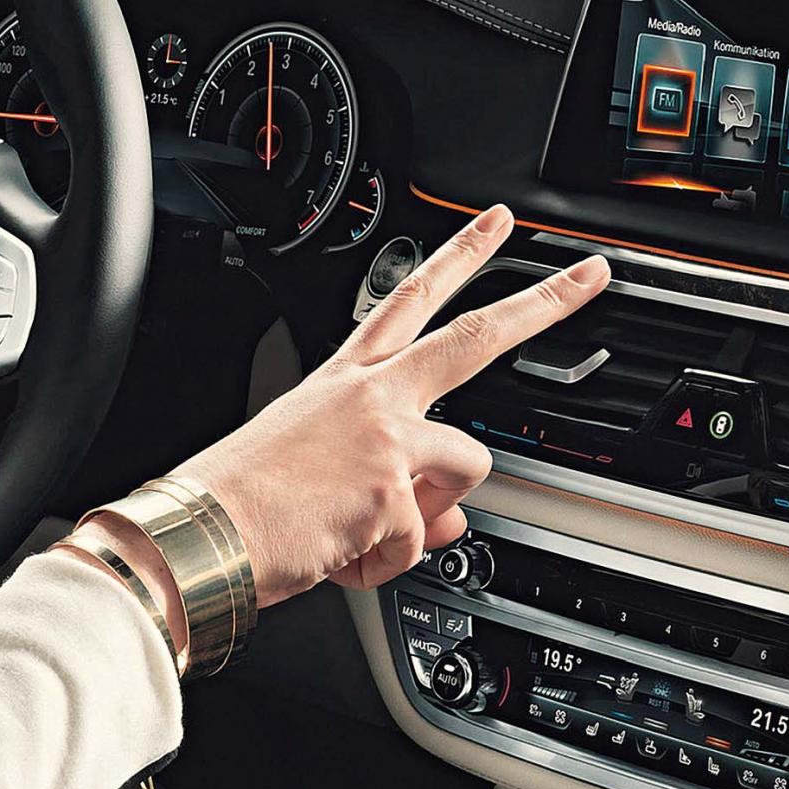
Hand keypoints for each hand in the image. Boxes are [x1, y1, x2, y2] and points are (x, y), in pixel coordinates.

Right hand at [174, 203, 608, 603]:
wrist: (197, 533)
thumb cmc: (241, 505)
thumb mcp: (325, 479)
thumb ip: (398, 484)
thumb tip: (447, 516)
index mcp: (344, 382)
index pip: (409, 302)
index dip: (458, 257)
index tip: (496, 225)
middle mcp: (370, 395)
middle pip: (475, 335)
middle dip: (542, 303)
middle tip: (591, 274)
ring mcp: (384, 435)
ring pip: (468, 467)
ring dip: (428, 515)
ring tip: (360, 529)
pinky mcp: (390, 484)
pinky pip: (424, 538)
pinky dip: (386, 563)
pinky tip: (339, 554)